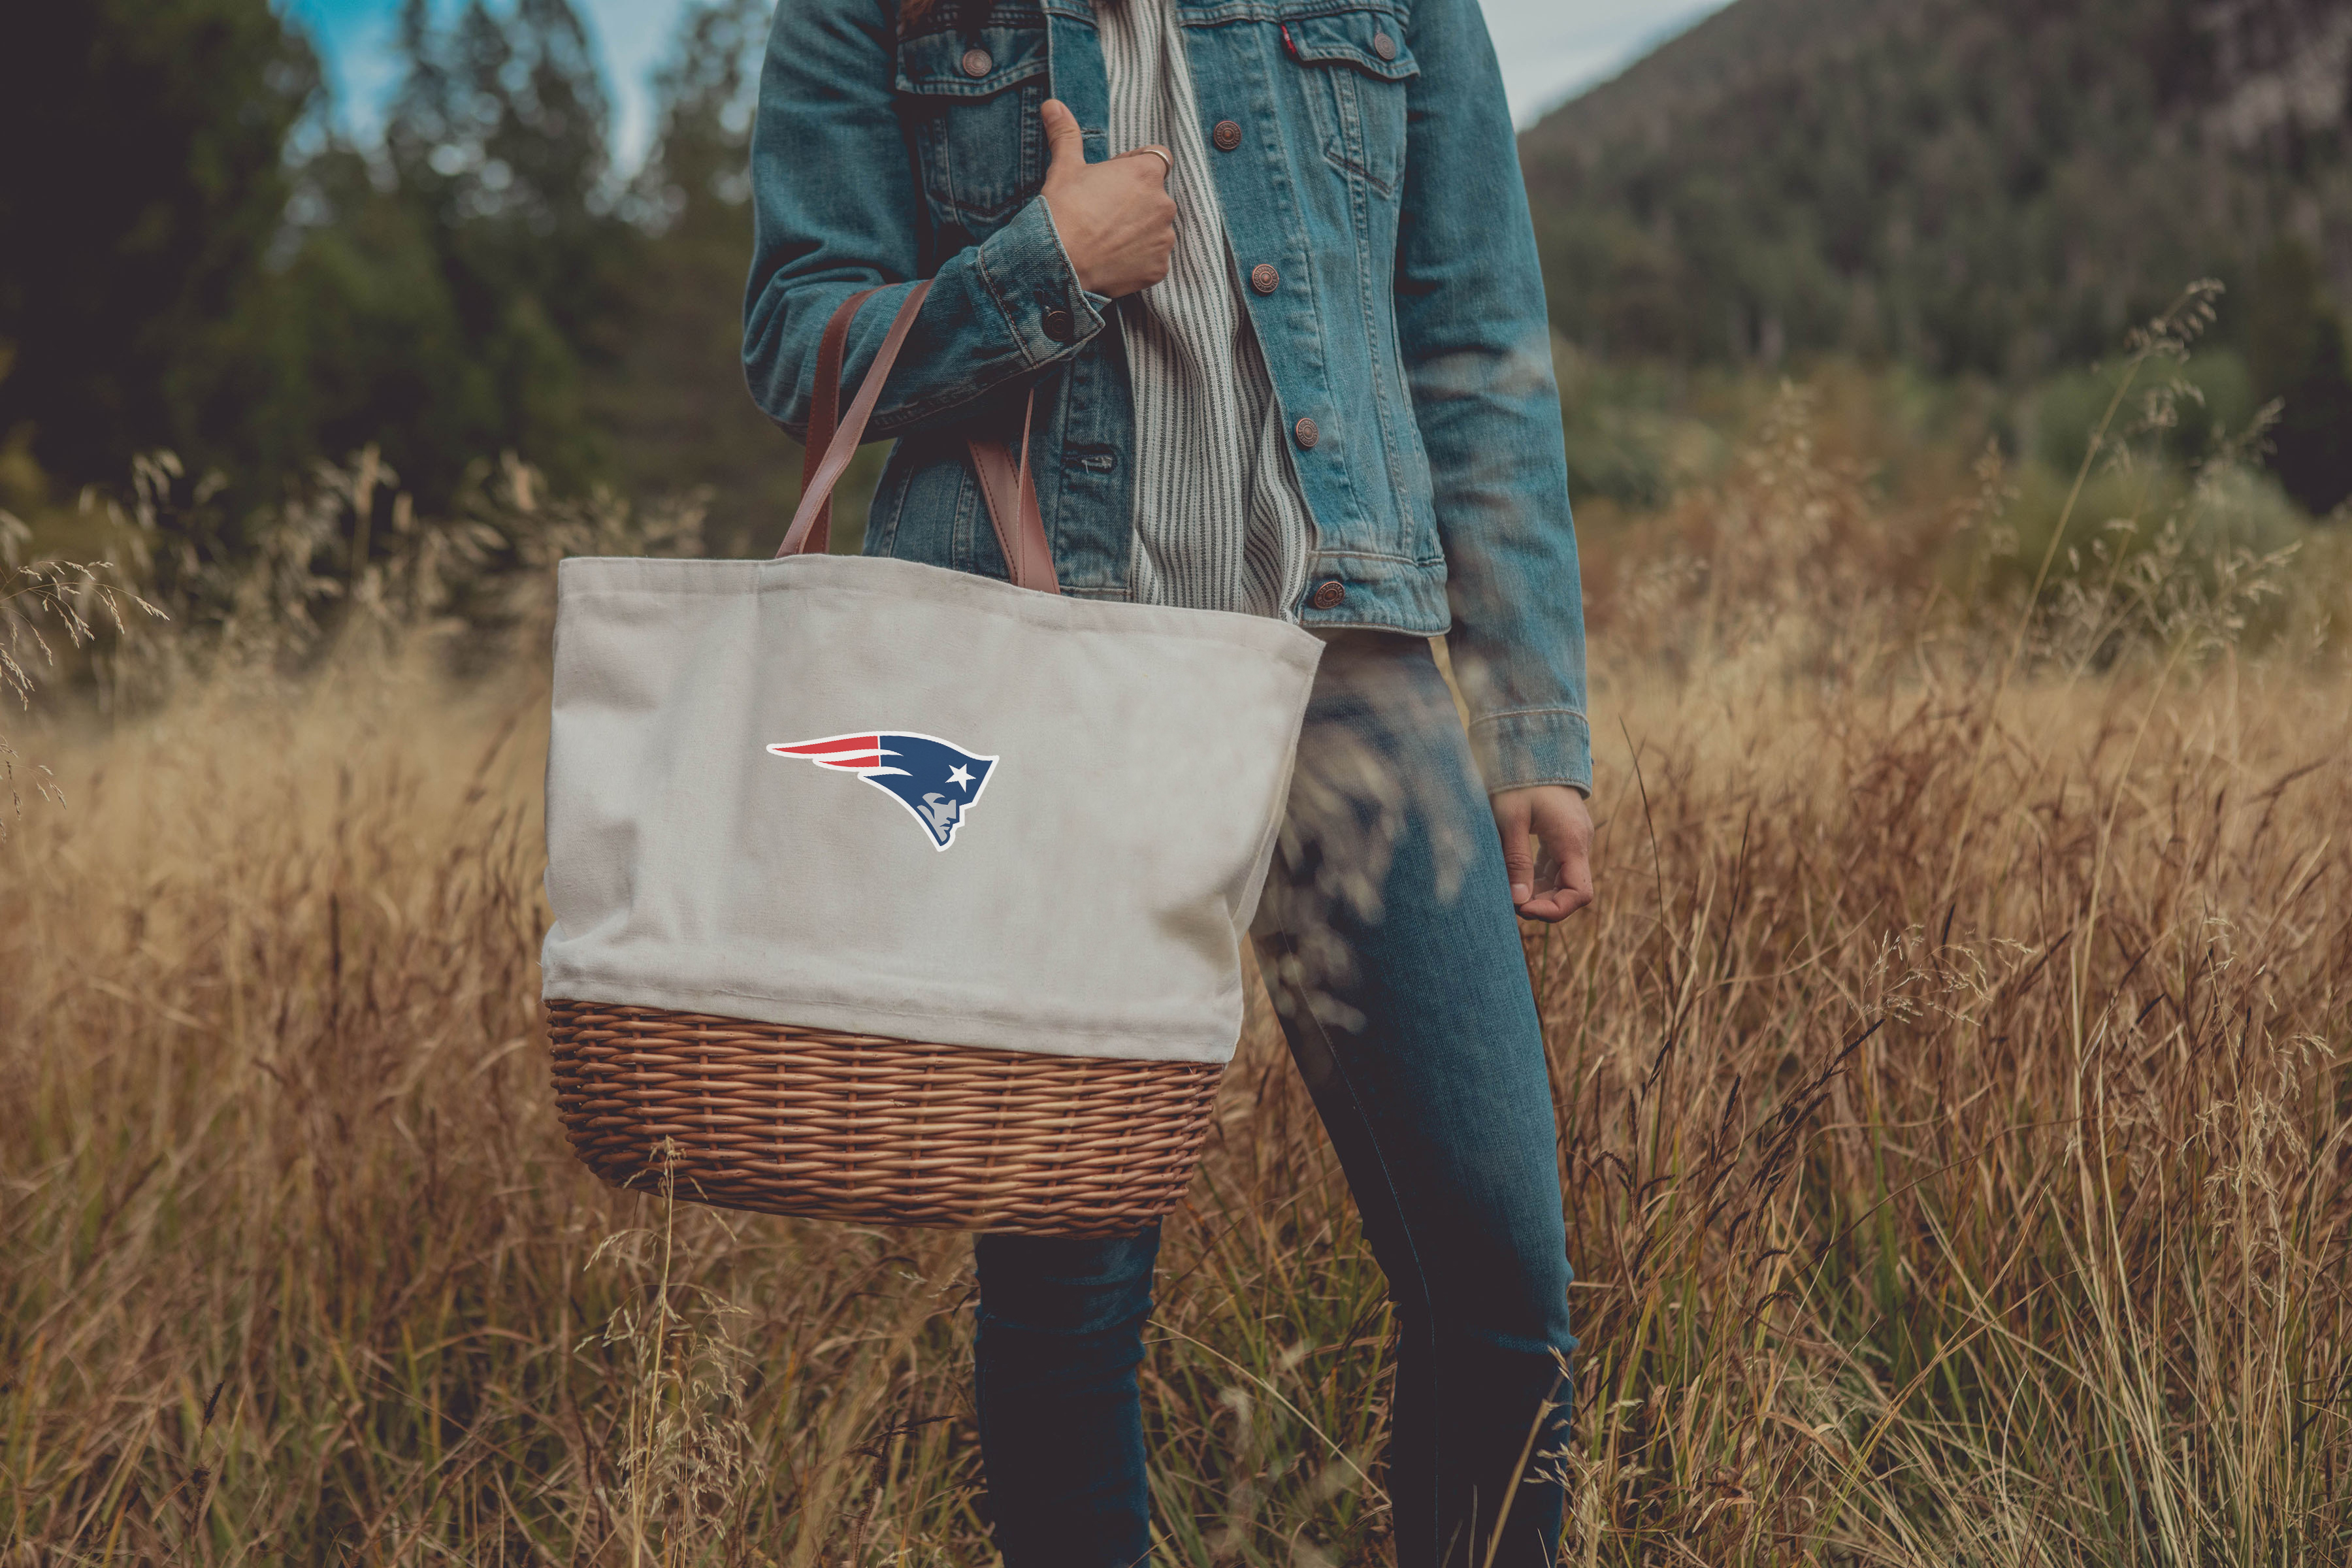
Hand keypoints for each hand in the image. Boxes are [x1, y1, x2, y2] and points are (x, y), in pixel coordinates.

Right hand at [1039, 98, 1175, 297]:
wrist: (1057, 263)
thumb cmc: (1062, 210)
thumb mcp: (1064, 167)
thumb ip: (1066, 133)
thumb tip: (1052, 104)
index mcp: (1147, 173)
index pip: (1157, 159)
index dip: (1134, 167)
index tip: (1111, 181)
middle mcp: (1164, 204)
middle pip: (1155, 197)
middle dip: (1135, 202)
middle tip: (1101, 213)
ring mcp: (1164, 239)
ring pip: (1155, 229)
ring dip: (1138, 231)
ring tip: (1105, 238)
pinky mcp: (1159, 269)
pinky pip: (1153, 259)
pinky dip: (1138, 259)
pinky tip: (1112, 259)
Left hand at [1491, 785, 1594, 922]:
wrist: (1533, 746)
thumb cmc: (1519, 779)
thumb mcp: (1511, 819)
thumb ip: (1516, 860)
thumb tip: (1518, 901)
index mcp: (1571, 841)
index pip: (1579, 893)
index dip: (1554, 910)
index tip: (1523, 909)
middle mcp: (1579, 842)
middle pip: (1571, 890)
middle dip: (1542, 904)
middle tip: (1509, 903)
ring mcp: (1573, 838)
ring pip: (1562, 879)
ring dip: (1538, 892)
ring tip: (1508, 891)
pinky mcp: (1563, 834)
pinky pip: (1555, 866)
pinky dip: (1537, 877)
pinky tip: (1515, 877)